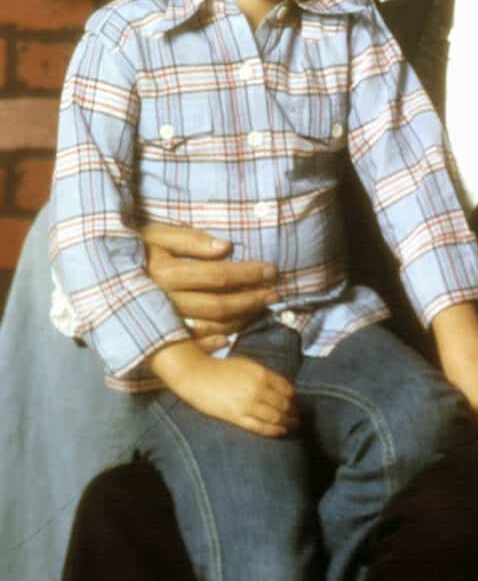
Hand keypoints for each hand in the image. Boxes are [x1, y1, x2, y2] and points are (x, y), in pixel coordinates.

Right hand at [142, 222, 276, 348]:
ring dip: (240, 320)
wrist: (99, 273)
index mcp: (165, 274)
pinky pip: (189, 346)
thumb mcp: (158, 234)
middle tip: (275, 293)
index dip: (248, 274)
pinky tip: (231, 339)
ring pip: (209, 326)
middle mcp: (164, 301)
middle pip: (218, 305)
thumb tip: (226, 247)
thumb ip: (190, 239)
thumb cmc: (136, 248)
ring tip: (261, 309)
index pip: (218, 276)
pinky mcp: (156, 337)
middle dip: (251, 299)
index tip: (271, 270)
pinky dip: (212, 344)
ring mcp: (160, 322)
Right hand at [155, 346, 297, 437]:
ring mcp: (248, 404)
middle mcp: (258, 388)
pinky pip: (260, 427)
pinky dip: (274, 430)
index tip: (296, 402)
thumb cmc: (221, 369)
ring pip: (275, 417)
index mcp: (262, 373)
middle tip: (298, 416)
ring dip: (287, 422)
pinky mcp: (237, 417)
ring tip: (292, 425)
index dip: (294, 397)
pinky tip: (281, 431)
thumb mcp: (247, 364)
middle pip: (283, 404)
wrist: (197, 376)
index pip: (286, 388)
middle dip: (294, 411)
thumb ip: (265, 375)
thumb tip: (282, 386)